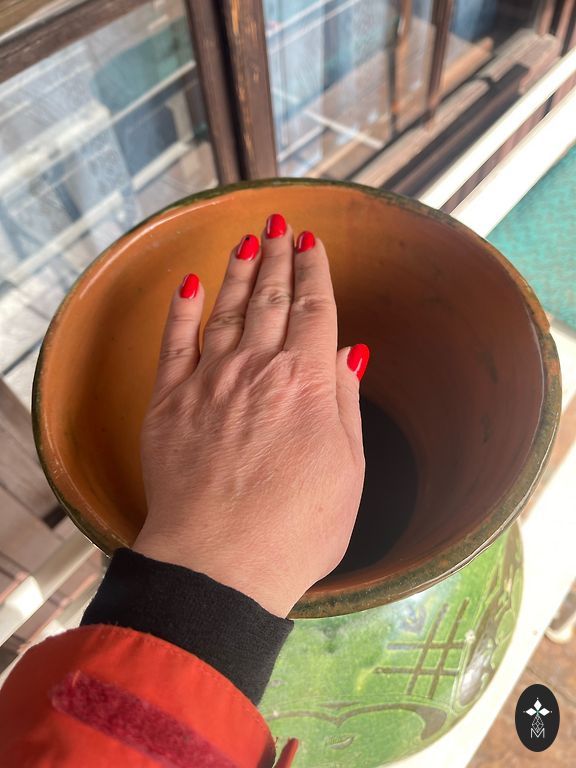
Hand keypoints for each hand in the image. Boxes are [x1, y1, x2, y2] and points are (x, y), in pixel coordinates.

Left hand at [133, 215, 369, 617]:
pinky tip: (189, 284)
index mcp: (307, 383)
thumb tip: (349, 352)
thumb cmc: (295, 528)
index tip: (312, 243)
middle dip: (278, 257)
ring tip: (246, 241)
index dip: (315, 271)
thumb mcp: (348, 468)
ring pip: (227, 310)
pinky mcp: (169, 404)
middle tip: (280, 226)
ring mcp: (209, 382)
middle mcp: (257, 369)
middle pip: (272, 299)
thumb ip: (343, 401)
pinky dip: (182, 310)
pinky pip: (175, 343)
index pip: (315, 309)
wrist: (218, 565)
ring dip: (239, 272)